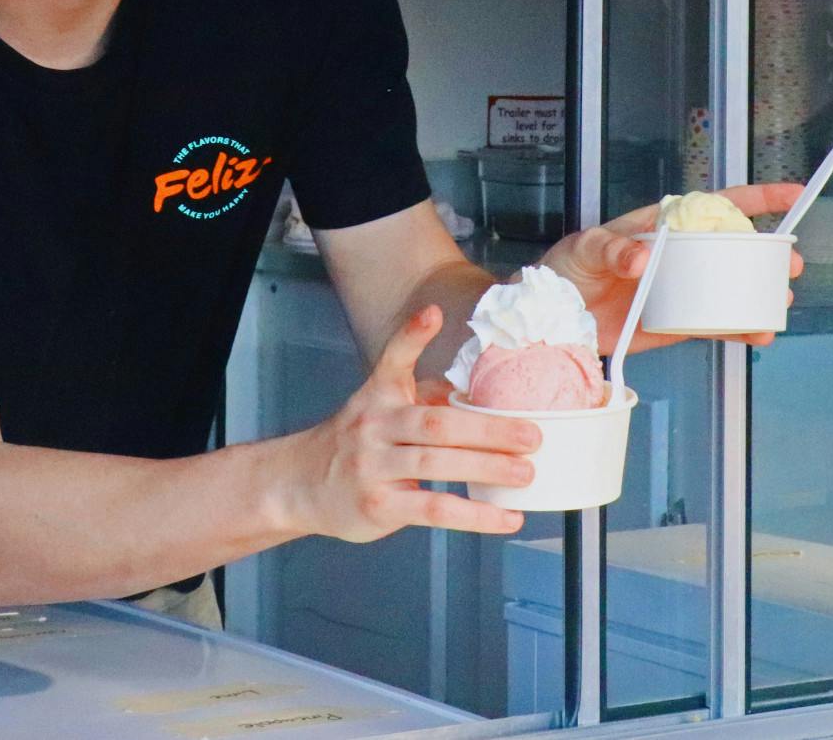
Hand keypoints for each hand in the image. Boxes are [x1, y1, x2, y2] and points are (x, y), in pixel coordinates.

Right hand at [287, 305, 538, 542]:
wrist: (300, 484)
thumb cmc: (355, 443)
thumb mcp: (379, 406)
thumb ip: (423, 395)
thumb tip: (481, 390)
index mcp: (379, 396)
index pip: (393, 360)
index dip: (412, 336)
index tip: (432, 314)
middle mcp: (374, 427)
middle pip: (435, 423)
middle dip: (488, 429)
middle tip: (532, 434)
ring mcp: (375, 468)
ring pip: (437, 466)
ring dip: (487, 468)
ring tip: (526, 472)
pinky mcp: (380, 506)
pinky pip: (434, 510)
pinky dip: (475, 516)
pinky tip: (507, 517)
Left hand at [537, 182, 805, 353]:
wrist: (553, 316)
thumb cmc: (567, 268)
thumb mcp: (587, 247)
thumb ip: (615, 248)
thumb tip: (644, 257)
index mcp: (666, 225)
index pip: (719, 205)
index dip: (760, 198)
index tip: (794, 195)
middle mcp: (682, 255)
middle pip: (737, 248)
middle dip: (771, 254)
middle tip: (792, 265)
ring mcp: (683, 290)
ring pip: (733, 288)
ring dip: (762, 294)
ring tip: (781, 304)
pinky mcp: (677, 322)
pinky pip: (716, 324)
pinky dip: (739, 329)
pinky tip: (758, 333)